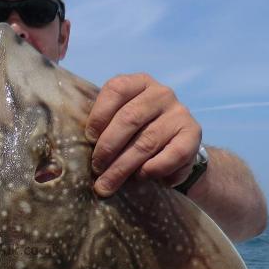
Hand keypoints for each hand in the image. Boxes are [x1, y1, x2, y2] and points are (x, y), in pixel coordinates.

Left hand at [85, 73, 200, 196]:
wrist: (176, 151)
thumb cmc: (136, 136)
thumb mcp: (119, 124)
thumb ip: (102, 127)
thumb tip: (75, 152)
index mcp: (138, 83)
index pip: (116, 89)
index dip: (99, 114)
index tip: (88, 139)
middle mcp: (161, 93)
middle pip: (129, 118)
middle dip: (107, 148)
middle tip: (96, 169)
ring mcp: (179, 112)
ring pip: (146, 142)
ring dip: (122, 167)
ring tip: (107, 185)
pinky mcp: (193, 134)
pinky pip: (171, 155)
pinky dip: (152, 169)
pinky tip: (141, 177)